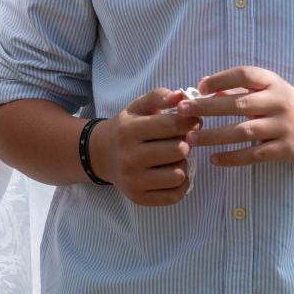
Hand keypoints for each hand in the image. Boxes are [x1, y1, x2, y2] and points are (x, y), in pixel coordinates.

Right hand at [89, 88, 198, 205]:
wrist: (100, 155)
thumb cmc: (125, 129)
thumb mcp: (137, 108)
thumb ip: (158, 97)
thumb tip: (181, 96)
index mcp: (129, 131)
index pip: (171, 125)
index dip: (189, 122)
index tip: (193, 122)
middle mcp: (129, 157)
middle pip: (178, 150)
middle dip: (186, 143)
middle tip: (181, 141)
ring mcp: (133, 180)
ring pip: (178, 174)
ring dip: (183, 164)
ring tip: (174, 158)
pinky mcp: (139, 197)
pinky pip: (174, 195)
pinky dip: (181, 185)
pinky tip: (174, 173)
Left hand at [181, 66, 293, 165]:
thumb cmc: (288, 105)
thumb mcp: (270, 89)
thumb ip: (240, 87)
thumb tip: (203, 85)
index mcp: (273, 83)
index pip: (245, 75)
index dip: (221, 79)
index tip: (199, 86)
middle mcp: (278, 103)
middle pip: (239, 103)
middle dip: (207, 107)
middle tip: (182, 111)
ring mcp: (282, 127)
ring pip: (243, 131)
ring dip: (215, 135)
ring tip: (191, 139)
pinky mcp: (285, 150)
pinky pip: (254, 155)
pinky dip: (232, 158)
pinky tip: (213, 159)